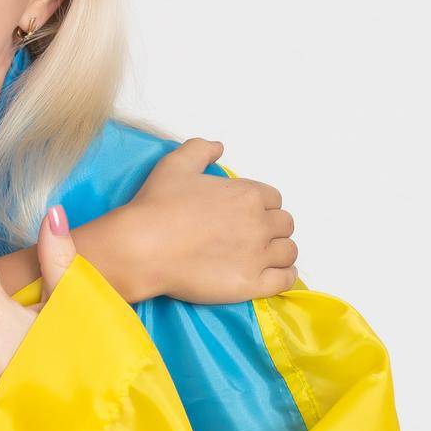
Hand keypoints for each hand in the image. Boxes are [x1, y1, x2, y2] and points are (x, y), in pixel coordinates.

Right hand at [124, 138, 297, 301]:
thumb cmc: (156, 206)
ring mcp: (258, 256)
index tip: (243, 213)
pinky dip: (283, 276)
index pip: (273, 198)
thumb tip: (219, 147)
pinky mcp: (252, 283)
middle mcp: (259, 223)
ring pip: (288, 251)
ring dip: (277, 252)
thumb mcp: (174, 165)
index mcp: (247, 194)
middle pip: (284, 224)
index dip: (259, 205)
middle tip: (247, 235)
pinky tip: (270, 274)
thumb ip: (200, 149)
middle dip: (270, 227)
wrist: (142, 248)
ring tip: (259, 255)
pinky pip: (285, 280)